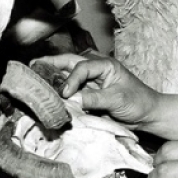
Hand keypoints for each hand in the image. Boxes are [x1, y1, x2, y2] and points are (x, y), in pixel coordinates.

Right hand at [34, 53, 158, 128]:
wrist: (146, 115)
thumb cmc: (137, 102)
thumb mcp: (117, 100)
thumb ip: (95, 99)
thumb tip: (71, 100)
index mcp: (104, 64)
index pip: (81, 67)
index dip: (70, 80)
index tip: (64, 94)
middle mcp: (94, 69)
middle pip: (68, 62)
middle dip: (50, 64)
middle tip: (30, 67)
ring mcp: (89, 81)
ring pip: (66, 74)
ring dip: (50, 75)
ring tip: (31, 77)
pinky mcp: (86, 93)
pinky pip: (69, 89)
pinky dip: (56, 89)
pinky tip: (44, 92)